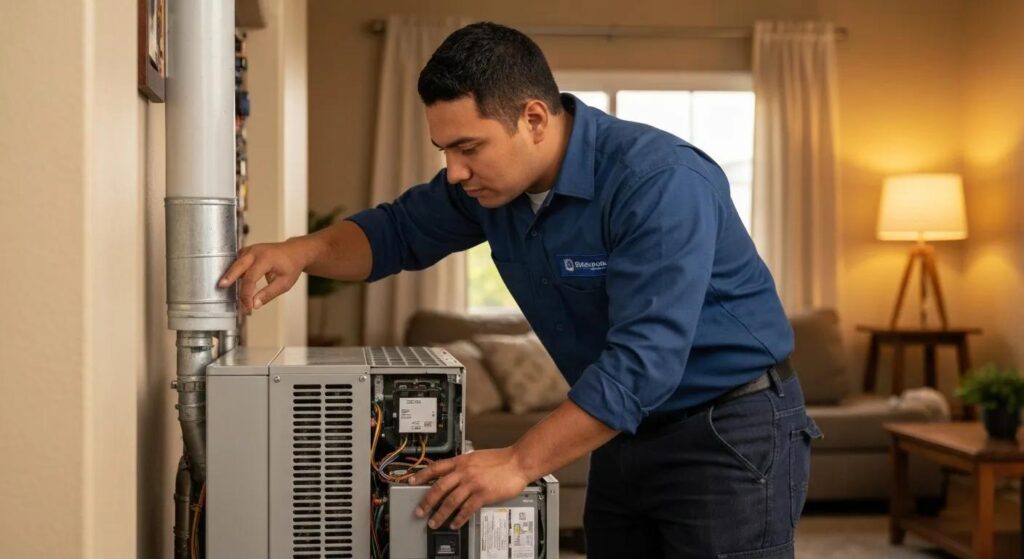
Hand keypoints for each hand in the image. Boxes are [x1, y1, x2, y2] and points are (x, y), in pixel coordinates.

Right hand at [219, 241, 304, 313]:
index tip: (247, 306)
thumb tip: (255, 304)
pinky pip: (238, 261)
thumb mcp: (284, 283)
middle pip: (239, 265)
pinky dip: (234, 270)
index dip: (246, 294)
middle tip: (221, 287)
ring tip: (225, 288)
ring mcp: (251, 249)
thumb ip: (269, 294)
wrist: (295, 252)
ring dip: (231, 275)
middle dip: (230, 277)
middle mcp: (257, 252)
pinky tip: (232, 281)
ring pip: (236, 263)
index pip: (251, 278)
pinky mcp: (248, 251)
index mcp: (266, 259)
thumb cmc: (291, 266)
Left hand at [408, 447, 529, 529]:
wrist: (518, 462)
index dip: (421, 475)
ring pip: (450, 501)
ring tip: (434, 522)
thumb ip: (464, 465)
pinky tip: (454, 523)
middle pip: (439, 487)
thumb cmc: (501, 459)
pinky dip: (458, 518)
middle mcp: (464, 471)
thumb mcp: (477, 457)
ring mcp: (473, 483)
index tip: (411, 482)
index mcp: (461, 461)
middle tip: (419, 511)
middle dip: (427, 501)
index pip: (436, 467)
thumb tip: (452, 474)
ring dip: (440, 513)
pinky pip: (466, 509)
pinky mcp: (483, 494)